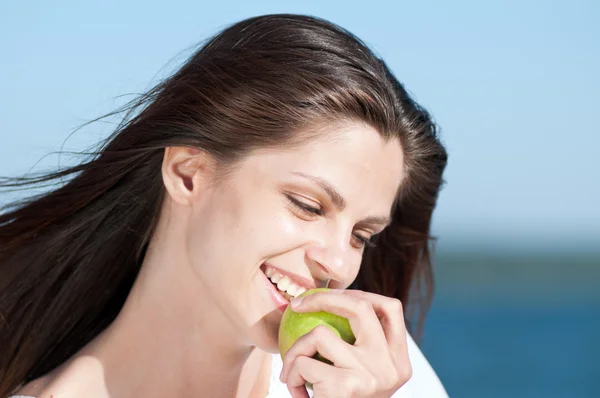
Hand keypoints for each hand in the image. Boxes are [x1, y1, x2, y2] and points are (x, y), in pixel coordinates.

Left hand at [279, 289, 412, 397]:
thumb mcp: (363, 379)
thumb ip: (361, 349)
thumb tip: (333, 302)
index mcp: (399, 362)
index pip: (392, 309)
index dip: (362, 294)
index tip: (334, 296)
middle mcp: (391, 366)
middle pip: (360, 306)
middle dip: (323, 298)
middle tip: (298, 305)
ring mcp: (371, 375)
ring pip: (320, 334)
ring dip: (295, 351)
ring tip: (291, 372)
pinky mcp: (346, 386)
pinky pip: (304, 362)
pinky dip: (289, 374)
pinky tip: (294, 391)